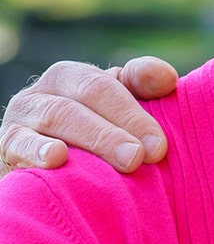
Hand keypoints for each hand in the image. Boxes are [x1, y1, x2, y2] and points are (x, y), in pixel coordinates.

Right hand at [0, 57, 177, 174]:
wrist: (45, 167)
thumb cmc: (93, 132)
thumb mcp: (117, 106)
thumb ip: (142, 85)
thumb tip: (168, 78)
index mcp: (77, 76)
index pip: (109, 85)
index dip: (136, 113)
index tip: (159, 146)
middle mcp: (48, 89)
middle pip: (89, 96)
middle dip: (120, 127)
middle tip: (144, 157)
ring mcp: (24, 115)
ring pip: (60, 115)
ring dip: (95, 139)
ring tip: (123, 161)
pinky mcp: (6, 142)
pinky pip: (18, 142)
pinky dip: (37, 149)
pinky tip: (57, 158)